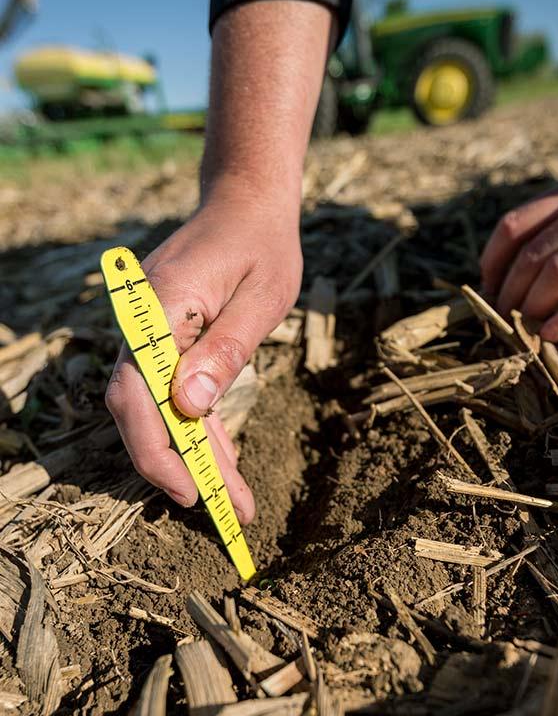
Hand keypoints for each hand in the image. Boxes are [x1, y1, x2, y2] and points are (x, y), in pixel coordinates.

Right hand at [105, 183, 301, 520]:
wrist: (247, 203)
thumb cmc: (262, 243)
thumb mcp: (262, 296)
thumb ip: (226, 349)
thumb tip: (189, 406)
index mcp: (157, 309)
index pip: (138, 393)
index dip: (157, 451)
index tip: (190, 493)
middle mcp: (142, 325)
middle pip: (143, 412)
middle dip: (181, 468)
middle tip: (225, 512)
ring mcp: (152, 334)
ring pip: (162, 410)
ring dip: (196, 457)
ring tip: (234, 501)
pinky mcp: (169, 341)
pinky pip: (178, 394)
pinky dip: (201, 430)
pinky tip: (224, 462)